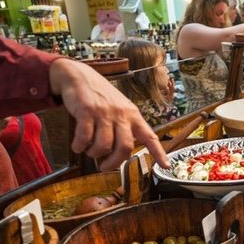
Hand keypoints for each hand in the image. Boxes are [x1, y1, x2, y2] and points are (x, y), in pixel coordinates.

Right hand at [48, 59, 169, 170]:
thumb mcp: (120, 108)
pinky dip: (80, 146)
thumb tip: (121, 154)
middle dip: (114, 162)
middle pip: (125, 147)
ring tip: (89, 151)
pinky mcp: (87, 111)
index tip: (165, 166)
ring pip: (104, 145)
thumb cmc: (100, 96)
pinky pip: (85, 137)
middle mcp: (121, 114)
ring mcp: (104, 112)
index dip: (158, 153)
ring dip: (94, 154)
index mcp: (133, 115)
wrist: (80, 76)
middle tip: (104, 167)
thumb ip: (123, 128)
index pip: (150, 136)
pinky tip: (78, 146)